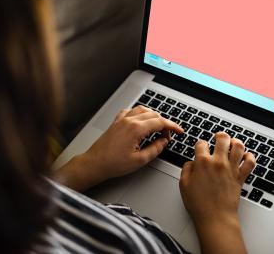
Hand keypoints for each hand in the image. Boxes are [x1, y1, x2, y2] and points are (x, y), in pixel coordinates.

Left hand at [53, 106, 182, 191]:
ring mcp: (122, 119)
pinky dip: (140, 114)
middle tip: (168, 135)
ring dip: (153, 116)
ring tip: (158, 128)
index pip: (160, 122)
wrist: (95, 163)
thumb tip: (164, 141)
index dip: (172, 126)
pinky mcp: (116, 122)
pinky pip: (131, 111)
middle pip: (153, 114)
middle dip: (164, 123)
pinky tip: (141, 121)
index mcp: (136, 128)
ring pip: (143, 110)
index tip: (179, 131)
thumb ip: (155, 149)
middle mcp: (129, 120)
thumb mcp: (140, 160)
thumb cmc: (113, 163)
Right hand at [179, 132, 255, 253]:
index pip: (201, 143)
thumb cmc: (200, 205)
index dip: (200, 144)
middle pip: (222, 139)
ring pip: (238, 146)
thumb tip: (191, 163)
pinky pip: (250, 162)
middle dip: (220, 135)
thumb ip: (186, 170)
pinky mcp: (240, 177)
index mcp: (202, 163)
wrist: (215, 218)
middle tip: (219, 137)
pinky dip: (249, 157)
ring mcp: (231, 169)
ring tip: (233, 143)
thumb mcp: (183, 185)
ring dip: (235, 142)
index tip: (201, 147)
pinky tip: (245, 156)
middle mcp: (218, 162)